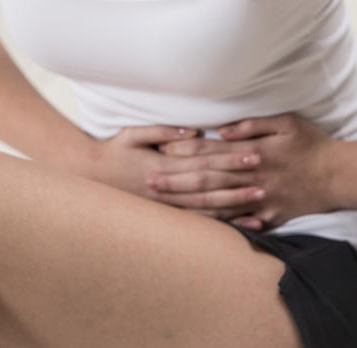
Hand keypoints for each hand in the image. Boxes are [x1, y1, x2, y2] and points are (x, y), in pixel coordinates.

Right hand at [89, 125, 264, 224]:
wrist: (92, 176)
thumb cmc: (114, 150)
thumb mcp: (134, 134)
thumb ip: (163, 132)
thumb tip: (193, 131)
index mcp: (163, 166)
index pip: (203, 162)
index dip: (229, 159)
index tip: (252, 154)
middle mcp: (168, 188)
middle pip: (209, 187)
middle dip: (238, 183)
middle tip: (264, 178)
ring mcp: (168, 206)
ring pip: (206, 208)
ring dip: (234, 206)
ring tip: (259, 201)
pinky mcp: (167, 215)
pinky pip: (199, 222)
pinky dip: (222, 224)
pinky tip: (242, 224)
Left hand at [151, 113, 335, 229]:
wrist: (340, 175)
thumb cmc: (311, 143)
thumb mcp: (286, 122)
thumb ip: (253, 124)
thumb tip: (223, 128)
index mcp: (254, 152)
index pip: (211, 151)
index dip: (185, 150)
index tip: (161, 151)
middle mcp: (253, 178)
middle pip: (208, 179)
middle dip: (177, 180)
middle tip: (150, 181)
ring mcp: (260, 201)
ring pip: (218, 204)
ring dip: (189, 203)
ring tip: (165, 202)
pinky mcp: (270, 217)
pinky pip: (239, 223)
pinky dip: (217, 224)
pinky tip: (195, 225)